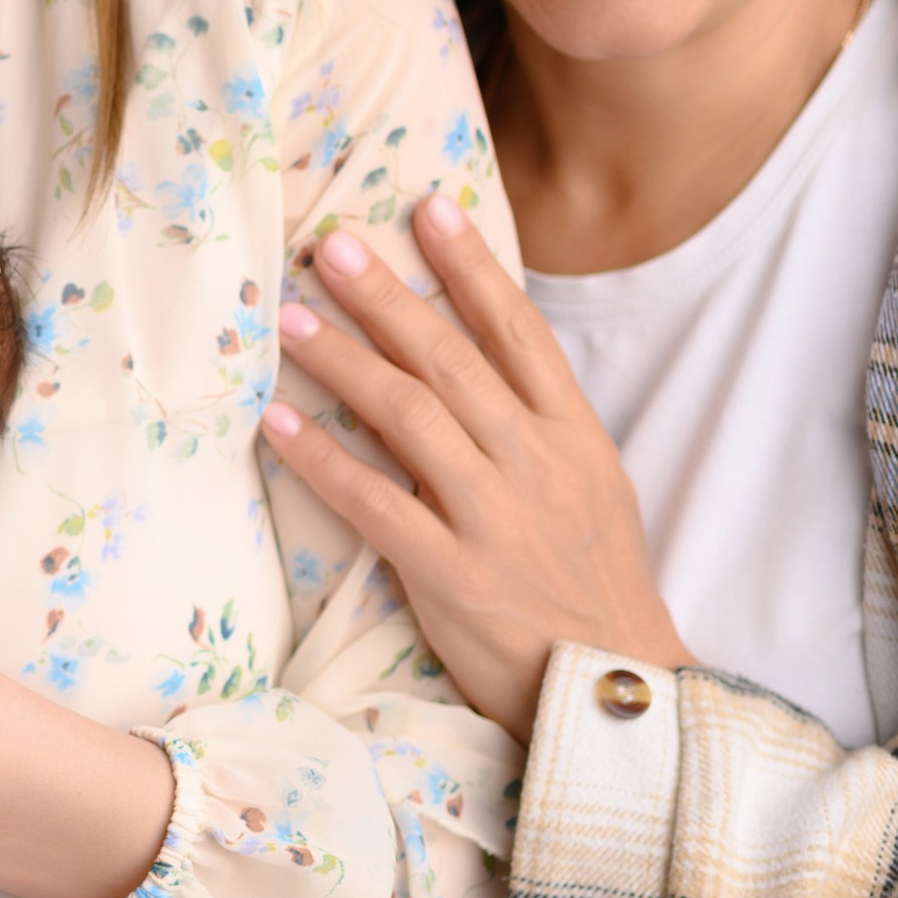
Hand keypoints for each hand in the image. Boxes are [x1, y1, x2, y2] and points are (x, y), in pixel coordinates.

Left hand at [256, 195, 686, 743]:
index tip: (427, 208)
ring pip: (407, 416)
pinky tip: (280, 424)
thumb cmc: (594, 585)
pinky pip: (374, 503)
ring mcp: (493, 517)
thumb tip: (474, 363)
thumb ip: (538, 427)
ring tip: (289, 317)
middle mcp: (536, 463)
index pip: (519, 331)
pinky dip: (323, 460)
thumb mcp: (593, 490)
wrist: (616, 690)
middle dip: (385, 295)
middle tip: (328, 246)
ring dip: (342, 360)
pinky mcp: (450, 574)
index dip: (471, 266)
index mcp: (575, 437)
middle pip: (450, 358)